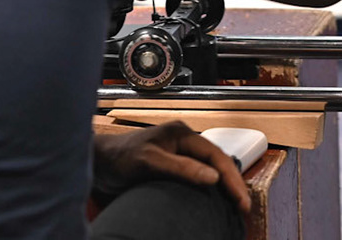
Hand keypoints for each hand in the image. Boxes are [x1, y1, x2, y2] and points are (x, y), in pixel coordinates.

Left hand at [93, 121, 250, 213]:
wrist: (97, 166)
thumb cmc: (119, 157)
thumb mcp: (150, 161)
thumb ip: (180, 167)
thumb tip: (213, 177)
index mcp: (181, 134)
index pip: (216, 156)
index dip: (231, 178)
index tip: (241, 200)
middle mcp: (182, 143)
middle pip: (216, 163)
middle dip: (232, 183)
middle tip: (244, 207)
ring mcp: (177, 157)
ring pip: (208, 171)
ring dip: (222, 187)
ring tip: (234, 206)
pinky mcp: (170, 171)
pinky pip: (196, 179)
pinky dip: (208, 191)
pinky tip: (212, 203)